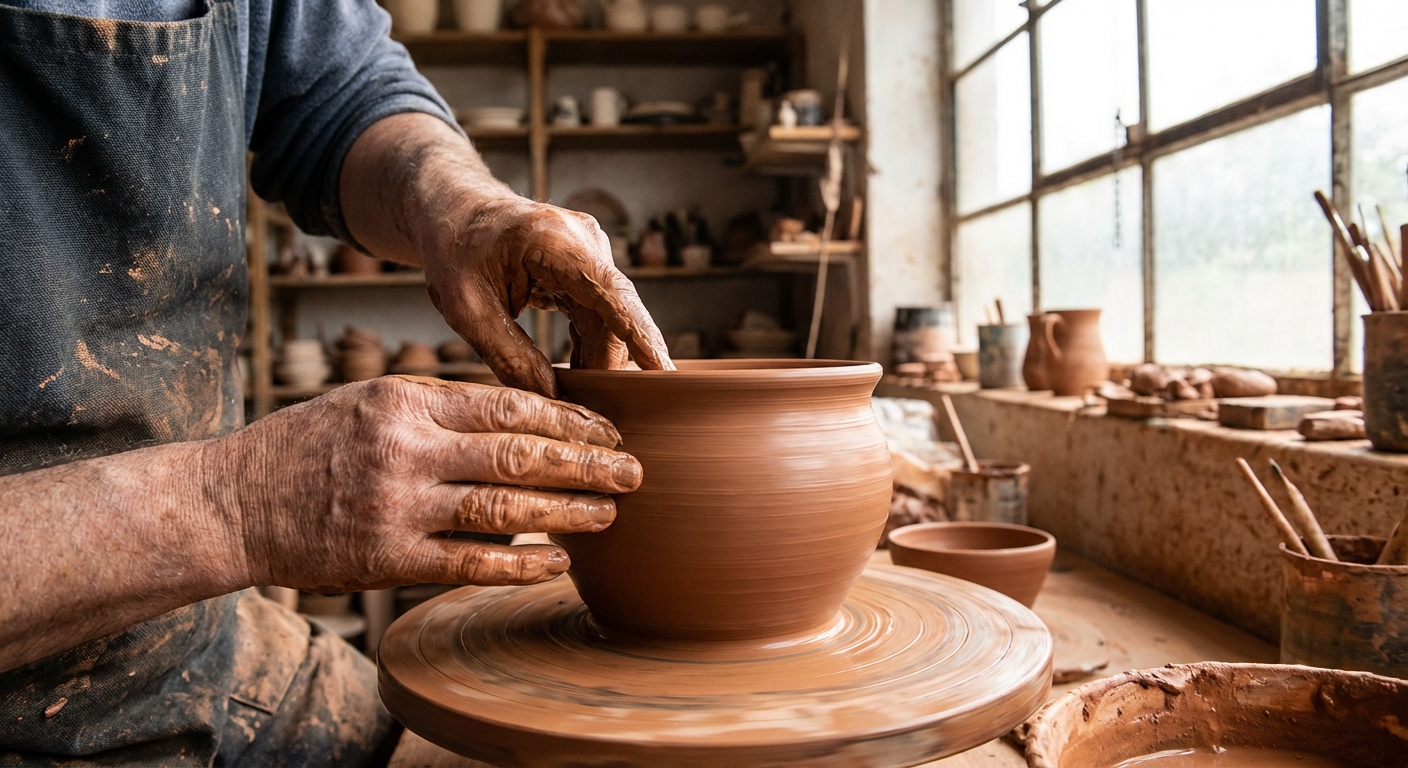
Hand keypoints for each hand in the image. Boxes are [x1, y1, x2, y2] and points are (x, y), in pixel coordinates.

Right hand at [205, 376, 640, 592]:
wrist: (232, 502)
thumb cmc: (306, 446)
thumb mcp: (367, 401)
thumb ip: (438, 408)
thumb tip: (520, 416)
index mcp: (404, 400)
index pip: (507, 405)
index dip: (568, 420)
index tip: (609, 430)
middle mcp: (405, 449)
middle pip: (518, 454)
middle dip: (586, 464)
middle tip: (635, 472)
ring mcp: (396, 506)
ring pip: (503, 509)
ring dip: (566, 513)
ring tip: (610, 516)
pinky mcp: (387, 559)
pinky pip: (470, 563)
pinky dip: (520, 564)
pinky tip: (559, 563)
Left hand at [422, 198, 674, 396]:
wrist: (456, 211)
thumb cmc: (455, 249)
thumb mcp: (465, 307)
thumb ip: (507, 353)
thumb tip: (552, 398)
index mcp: (555, 242)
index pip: (612, 293)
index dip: (641, 335)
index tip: (663, 372)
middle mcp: (586, 243)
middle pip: (614, 318)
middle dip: (606, 368)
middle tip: (592, 415)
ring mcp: (592, 254)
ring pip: (611, 322)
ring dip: (596, 361)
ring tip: (578, 398)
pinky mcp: (590, 268)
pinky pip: (601, 317)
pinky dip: (589, 348)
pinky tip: (575, 375)